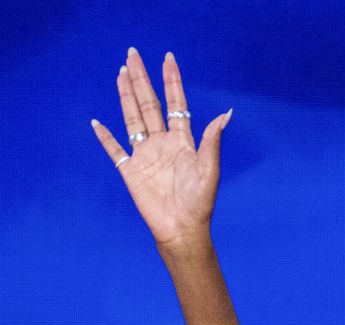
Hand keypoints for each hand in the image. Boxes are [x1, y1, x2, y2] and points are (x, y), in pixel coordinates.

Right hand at [92, 48, 231, 247]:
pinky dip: (105, 137)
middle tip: (133, 54)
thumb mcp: (209, 169)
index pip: (176, 103)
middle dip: (141, 79)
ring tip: (120, 73)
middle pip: (149, 104)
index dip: (172, 81)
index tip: (168, 59)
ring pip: (132, 118)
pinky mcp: (130, 171)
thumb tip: (226, 114)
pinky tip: (97, 122)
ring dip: (125, 96)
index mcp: (183, 141)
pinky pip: (114, 150)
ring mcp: (145, 155)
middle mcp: (163, 143)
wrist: (182, 228)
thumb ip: (212, 141)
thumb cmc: (200, 202)